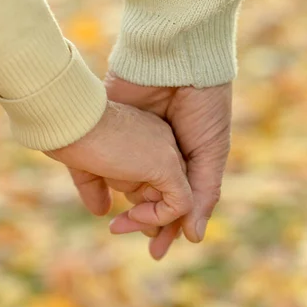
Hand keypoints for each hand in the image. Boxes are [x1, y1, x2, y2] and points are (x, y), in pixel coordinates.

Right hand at [47, 101, 193, 235]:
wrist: (71, 124)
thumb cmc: (73, 139)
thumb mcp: (87, 167)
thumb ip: (96, 188)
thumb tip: (101, 211)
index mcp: (147, 138)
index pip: (156, 178)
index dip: (141, 202)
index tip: (117, 221)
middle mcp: (164, 143)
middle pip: (169, 189)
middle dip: (150, 217)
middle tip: (120, 228)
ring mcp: (169, 154)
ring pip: (176, 200)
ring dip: (151, 222)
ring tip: (119, 227)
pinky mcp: (168, 167)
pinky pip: (179, 204)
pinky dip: (159, 218)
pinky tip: (133, 215)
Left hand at [105, 73, 231, 258]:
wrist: (172, 57)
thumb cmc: (201, 103)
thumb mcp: (210, 150)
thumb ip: (202, 192)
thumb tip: (194, 238)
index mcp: (185, 158)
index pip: (176, 200)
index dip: (167, 226)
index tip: (155, 249)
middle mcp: (158, 153)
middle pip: (147, 196)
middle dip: (141, 218)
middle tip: (129, 233)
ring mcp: (131, 141)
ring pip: (122, 182)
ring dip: (122, 201)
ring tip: (117, 222)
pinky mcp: (109, 126)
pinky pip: (98, 162)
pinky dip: (96, 182)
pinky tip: (97, 202)